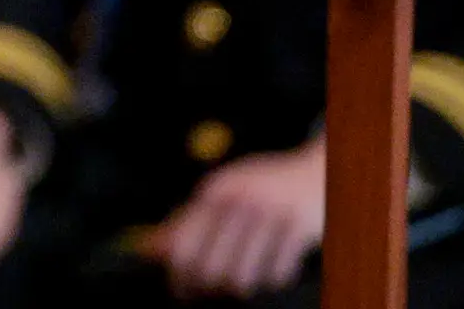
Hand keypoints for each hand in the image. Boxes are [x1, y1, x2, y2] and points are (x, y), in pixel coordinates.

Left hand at [154, 137, 324, 298]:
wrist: (316, 170)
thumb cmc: (263, 185)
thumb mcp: (222, 193)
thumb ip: (186, 219)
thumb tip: (146, 246)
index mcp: (214, 191)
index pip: (183, 244)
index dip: (178, 275)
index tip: (179, 291)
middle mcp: (239, 201)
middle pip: (210, 268)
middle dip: (207, 287)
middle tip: (211, 292)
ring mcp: (270, 214)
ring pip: (242, 278)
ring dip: (241, 285)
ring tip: (243, 278)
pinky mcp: (299, 229)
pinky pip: (276, 275)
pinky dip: (272, 279)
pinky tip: (272, 269)